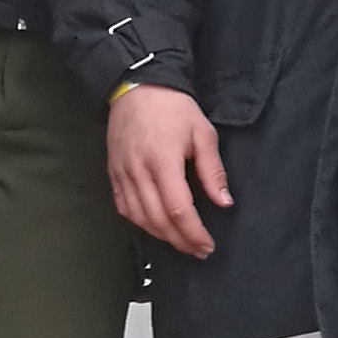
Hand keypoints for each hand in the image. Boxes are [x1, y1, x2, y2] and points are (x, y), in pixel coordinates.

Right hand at [106, 82, 226, 256]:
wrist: (137, 88)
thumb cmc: (174, 108)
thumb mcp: (202, 133)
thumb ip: (213, 171)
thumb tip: (224, 202)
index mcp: (163, 161)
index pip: (178, 209)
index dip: (193, 233)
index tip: (207, 245)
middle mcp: (139, 171)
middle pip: (158, 220)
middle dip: (180, 241)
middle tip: (198, 250)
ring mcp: (122, 174)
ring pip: (139, 218)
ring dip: (161, 236)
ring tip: (181, 242)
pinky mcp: (113, 173)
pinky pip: (124, 208)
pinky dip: (140, 223)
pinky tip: (156, 227)